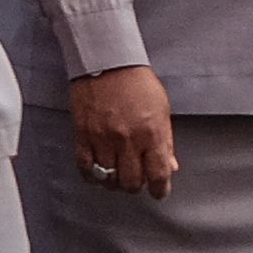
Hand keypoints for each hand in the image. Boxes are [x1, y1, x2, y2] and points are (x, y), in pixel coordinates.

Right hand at [66, 64, 176, 198]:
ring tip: (116, 176)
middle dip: (135, 186)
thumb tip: (169, 166)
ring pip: (108, 178)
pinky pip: (85, 167)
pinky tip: (97, 172)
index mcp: (151, 133)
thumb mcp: (161, 109)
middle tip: (136, 180)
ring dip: (114, 182)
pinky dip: (92, 176)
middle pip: (131, 182)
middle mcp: (127, 140)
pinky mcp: (82, 134)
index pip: (158, 175)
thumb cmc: (136, 81)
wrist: (106, 61)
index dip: (160, 190)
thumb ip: (166, 141)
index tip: (159, 191)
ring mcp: (103, 138)